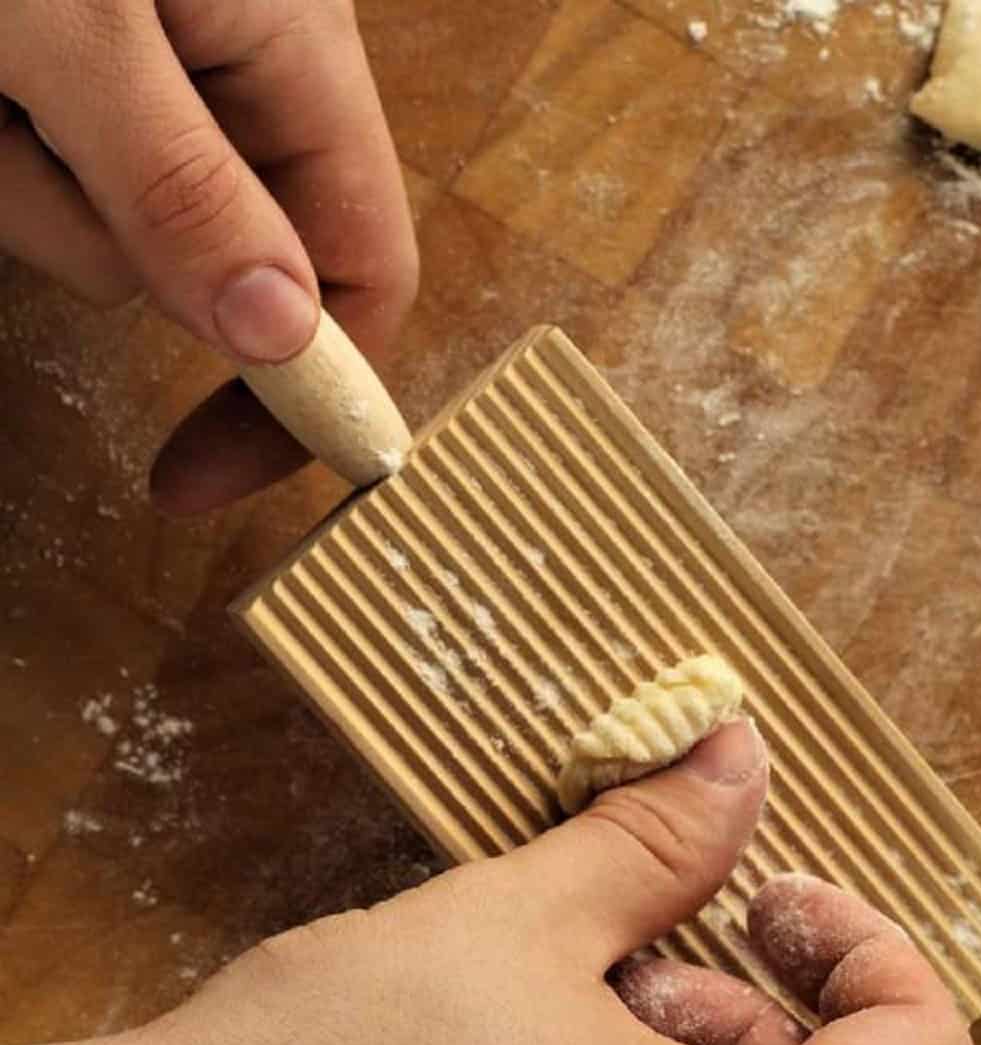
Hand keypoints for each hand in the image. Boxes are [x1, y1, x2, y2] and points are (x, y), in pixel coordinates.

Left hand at [0, 0, 416, 511]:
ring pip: (102, 234)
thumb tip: (280, 337)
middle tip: (15, 122)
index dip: (300, 392)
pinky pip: (34, 182)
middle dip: (94, 236)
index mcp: (290, 50)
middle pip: (213, 268)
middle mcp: (233, 74)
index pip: (363, 271)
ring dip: (11, 183)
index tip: (194, 481)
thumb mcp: (73, 31)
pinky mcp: (61, 82)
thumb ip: (180, 186)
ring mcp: (140, 80)